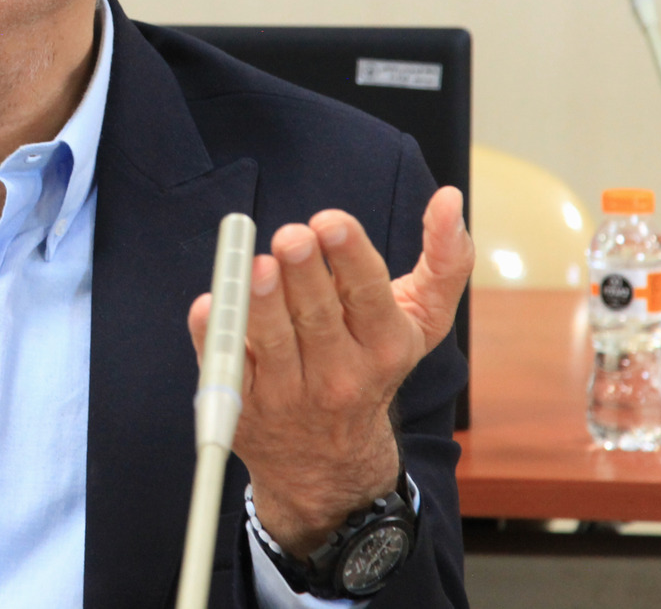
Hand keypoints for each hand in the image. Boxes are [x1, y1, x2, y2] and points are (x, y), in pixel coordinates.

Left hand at [187, 186, 472, 557]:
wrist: (329, 463)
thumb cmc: (372, 365)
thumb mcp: (421, 322)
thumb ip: (445, 261)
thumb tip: (448, 197)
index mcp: (385, 346)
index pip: (368, 296)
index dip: (350, 258)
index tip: (330, 222)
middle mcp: (339, 375)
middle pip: (318, 317)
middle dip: (304, 273)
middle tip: (291, 236)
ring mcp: (289, 394)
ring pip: (272, 341)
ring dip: (262, 302)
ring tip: (257, 265)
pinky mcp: (244, 406)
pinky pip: (226, 368)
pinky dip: (215, 335)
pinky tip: (212, 303)